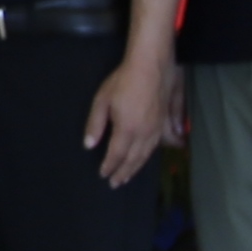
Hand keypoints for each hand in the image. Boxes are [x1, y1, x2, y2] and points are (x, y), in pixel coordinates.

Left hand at [86, 49, 175, 185]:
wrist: (150, 67)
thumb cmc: (123, 81)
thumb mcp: (102, 100)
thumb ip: (95, 125)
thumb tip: (88, 145)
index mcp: (126, 129)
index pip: (116, 155)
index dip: (109, 166)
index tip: (103, 175)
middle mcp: (143, 133)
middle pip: (132, 159)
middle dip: (122, 172)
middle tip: (114, 183)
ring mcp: (155, 129)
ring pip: (144, 155)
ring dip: (135, 168)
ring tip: (126, 177)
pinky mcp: (163, 124)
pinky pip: (154, 147)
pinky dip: (146, 158)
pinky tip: (142, 159)